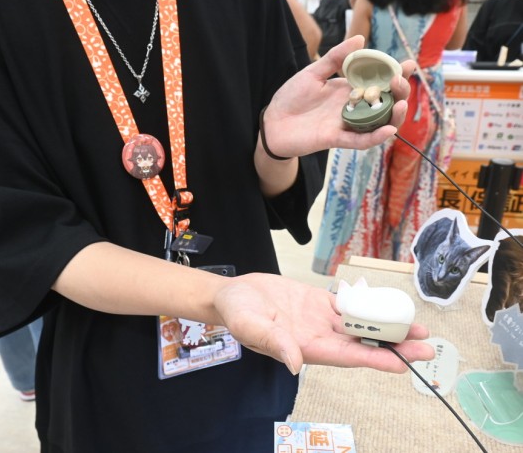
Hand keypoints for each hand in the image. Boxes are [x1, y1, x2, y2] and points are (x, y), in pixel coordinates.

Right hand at [214, 273, 433, 374]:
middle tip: (425, 347)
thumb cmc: (237, 312)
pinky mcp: (318, 302)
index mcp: (304, 347)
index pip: (347, 356)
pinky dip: (367, 306)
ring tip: (416, 328)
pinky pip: (347, 305)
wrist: (232, 293)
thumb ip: (273, 343)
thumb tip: (296, 364)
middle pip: (362, 344)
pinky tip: (385, 306)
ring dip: (386, 326)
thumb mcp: (250, 326)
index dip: (375, 360)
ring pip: (360, 325)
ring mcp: (320, 319)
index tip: (402, 364)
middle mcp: (318, 336)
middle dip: (393, 346)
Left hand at [262, 35, 414, 157]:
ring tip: (400, 104)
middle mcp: (353, 107)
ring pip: (378, 123)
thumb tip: (360, 39)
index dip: (396, 74)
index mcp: (350, 89)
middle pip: (385, 102)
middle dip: (398, 92)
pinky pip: (360, 140)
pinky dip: (375, 137)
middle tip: (399, 82)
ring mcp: (346, 124)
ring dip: (393, 116)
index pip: (379, 81)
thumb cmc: (291, 97)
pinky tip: (388, 129)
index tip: (408, 64)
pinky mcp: (336, 139)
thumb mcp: (313, 72)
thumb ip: (335, 58)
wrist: (272, 122)